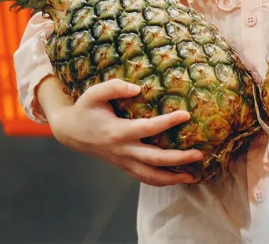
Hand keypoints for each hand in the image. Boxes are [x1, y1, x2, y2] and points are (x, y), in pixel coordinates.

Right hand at [47, 78, 202, 186]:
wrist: (69, 132)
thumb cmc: (85, 109)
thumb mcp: (94, 93)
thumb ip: (114, 87)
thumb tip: (137, 89)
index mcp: (117, 131)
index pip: (147, 128)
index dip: (168, 122)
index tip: (186, 114)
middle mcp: (122, 150)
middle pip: (154, 160)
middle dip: (178, 159)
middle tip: (200, 155)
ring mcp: (122, 161)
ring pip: (149, 176)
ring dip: (172, 178)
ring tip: (193, 176)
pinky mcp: (123, 166)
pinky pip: (143, 178)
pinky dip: (160, 181)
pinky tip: (177, 179)